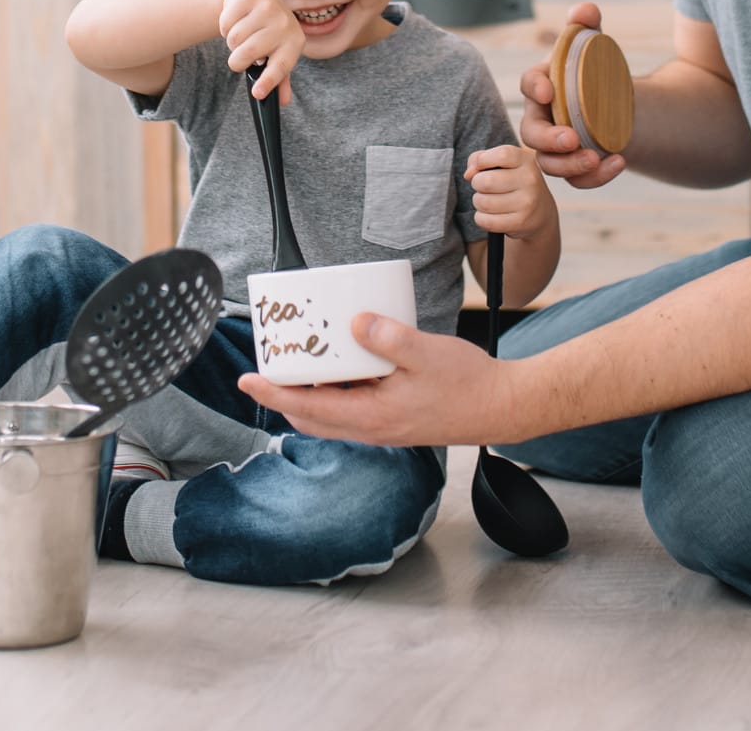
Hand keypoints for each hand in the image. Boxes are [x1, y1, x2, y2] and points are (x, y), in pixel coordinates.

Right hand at [220, 0, 301, 103]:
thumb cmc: (268, 33)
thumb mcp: (278, 52)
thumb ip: (279, 77)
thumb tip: (282, 101)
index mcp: (295, 42)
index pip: (281, 66)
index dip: (269, 81)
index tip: (257, 94)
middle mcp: (284, 23)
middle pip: (249, 53)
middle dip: (237, 61)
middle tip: (238, 60)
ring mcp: (267, 7)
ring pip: (234, 38)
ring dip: (231, 43)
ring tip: (240, 37)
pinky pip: (226, 22)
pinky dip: (224, 27)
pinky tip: (235, 22)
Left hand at [238, 313, 532, 446]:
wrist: (502, 407)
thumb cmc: (468, 384)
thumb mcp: (427, 353)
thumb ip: (389, 338)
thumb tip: (355, 321)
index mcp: (373, 417)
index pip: (309, 408)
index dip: (274, 392)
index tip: (247, 378)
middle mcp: (373, 429)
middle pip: (312, 417)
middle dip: (284, 393)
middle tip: (267, 364)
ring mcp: (383, 427)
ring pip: (331, 415)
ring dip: (310, 393)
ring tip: (299, 361)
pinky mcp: (395, 420)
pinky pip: (352, 409)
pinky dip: (336, 391)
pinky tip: (343, 365)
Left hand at [465, 143, 552, 241]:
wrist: (540, 211)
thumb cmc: (514, 182)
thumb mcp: (503, 163)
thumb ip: (480, 158)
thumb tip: (469, 174)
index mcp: (525, 160)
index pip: (501, 155)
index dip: (483, 161)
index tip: (482, 167)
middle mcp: (529, 180)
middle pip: (485, 181)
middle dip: (477, 184)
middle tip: (485, 187)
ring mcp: (526, 202)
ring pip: (483, 203)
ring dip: (479, 202)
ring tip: (489, 200)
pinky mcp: (520, 222)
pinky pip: (486, 221)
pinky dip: (481, 218)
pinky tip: (491, 214)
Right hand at [518, 0, 625, 188]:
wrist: (615, 104)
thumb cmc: (595, 72)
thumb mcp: (594, 46)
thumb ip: (587, 26)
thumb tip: (586, 10)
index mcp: (543, 86)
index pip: (529, 84)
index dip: (535, 87)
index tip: (550, 90)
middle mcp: (542, 119)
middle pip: (531, 133)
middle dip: (549, 139)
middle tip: (572, 139)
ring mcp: (555, 148)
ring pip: (549, 165)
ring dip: (570, 166)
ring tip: (595, 158)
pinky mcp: (573, 167)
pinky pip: (576, 181)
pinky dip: (595, 177)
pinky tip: (619, 162)